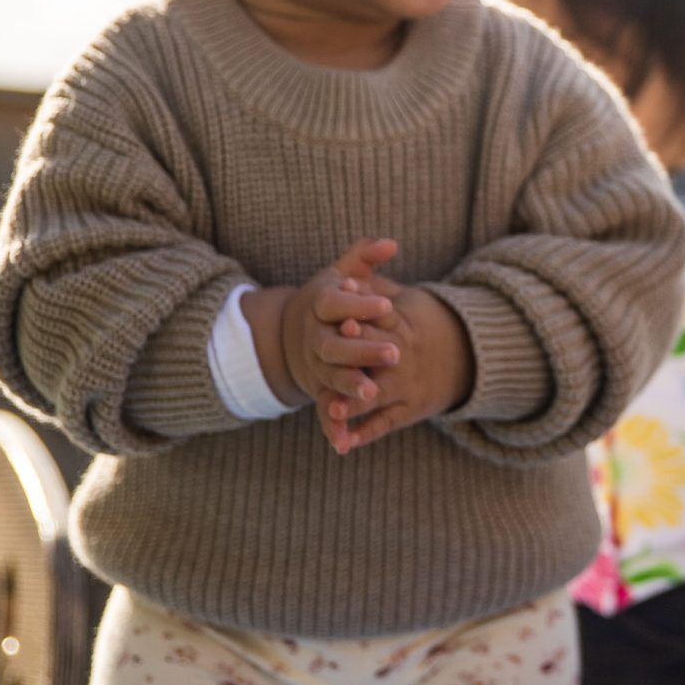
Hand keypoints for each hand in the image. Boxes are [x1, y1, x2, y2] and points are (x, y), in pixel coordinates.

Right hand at [258, 238, 403, 415]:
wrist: (290, 333)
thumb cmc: (328, 298)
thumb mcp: (340, 272)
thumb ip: (364, 257)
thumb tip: (392, 242)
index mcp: (320, 305)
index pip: (337, 303)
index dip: (360, 305)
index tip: (386, 305)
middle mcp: (315, 337)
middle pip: (336, 345)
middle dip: (364, 350)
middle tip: (395, 352)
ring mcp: (315, 366)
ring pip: (331, 377)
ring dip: (350, 386)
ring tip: (373, 391)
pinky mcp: (318, 390)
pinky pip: (324, 410)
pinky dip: (333, 426)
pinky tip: (345, 443)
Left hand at [320, 280, 474, 454]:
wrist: (464, 360)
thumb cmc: (419, 326)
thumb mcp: (407, 298)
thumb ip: (382, 278)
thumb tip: (376, 246)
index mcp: (402, 326)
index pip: (382, 313)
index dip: (364, 305)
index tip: (345, 296)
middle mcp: (404, 358)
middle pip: (380, 354)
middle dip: (360, 350)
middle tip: (340, 341)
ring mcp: (406, 386)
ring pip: (378, 395)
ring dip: (356, 402)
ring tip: (334, 409)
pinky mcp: (407, 410)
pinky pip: (383, 424)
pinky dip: (363, 434)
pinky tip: (342, 445)